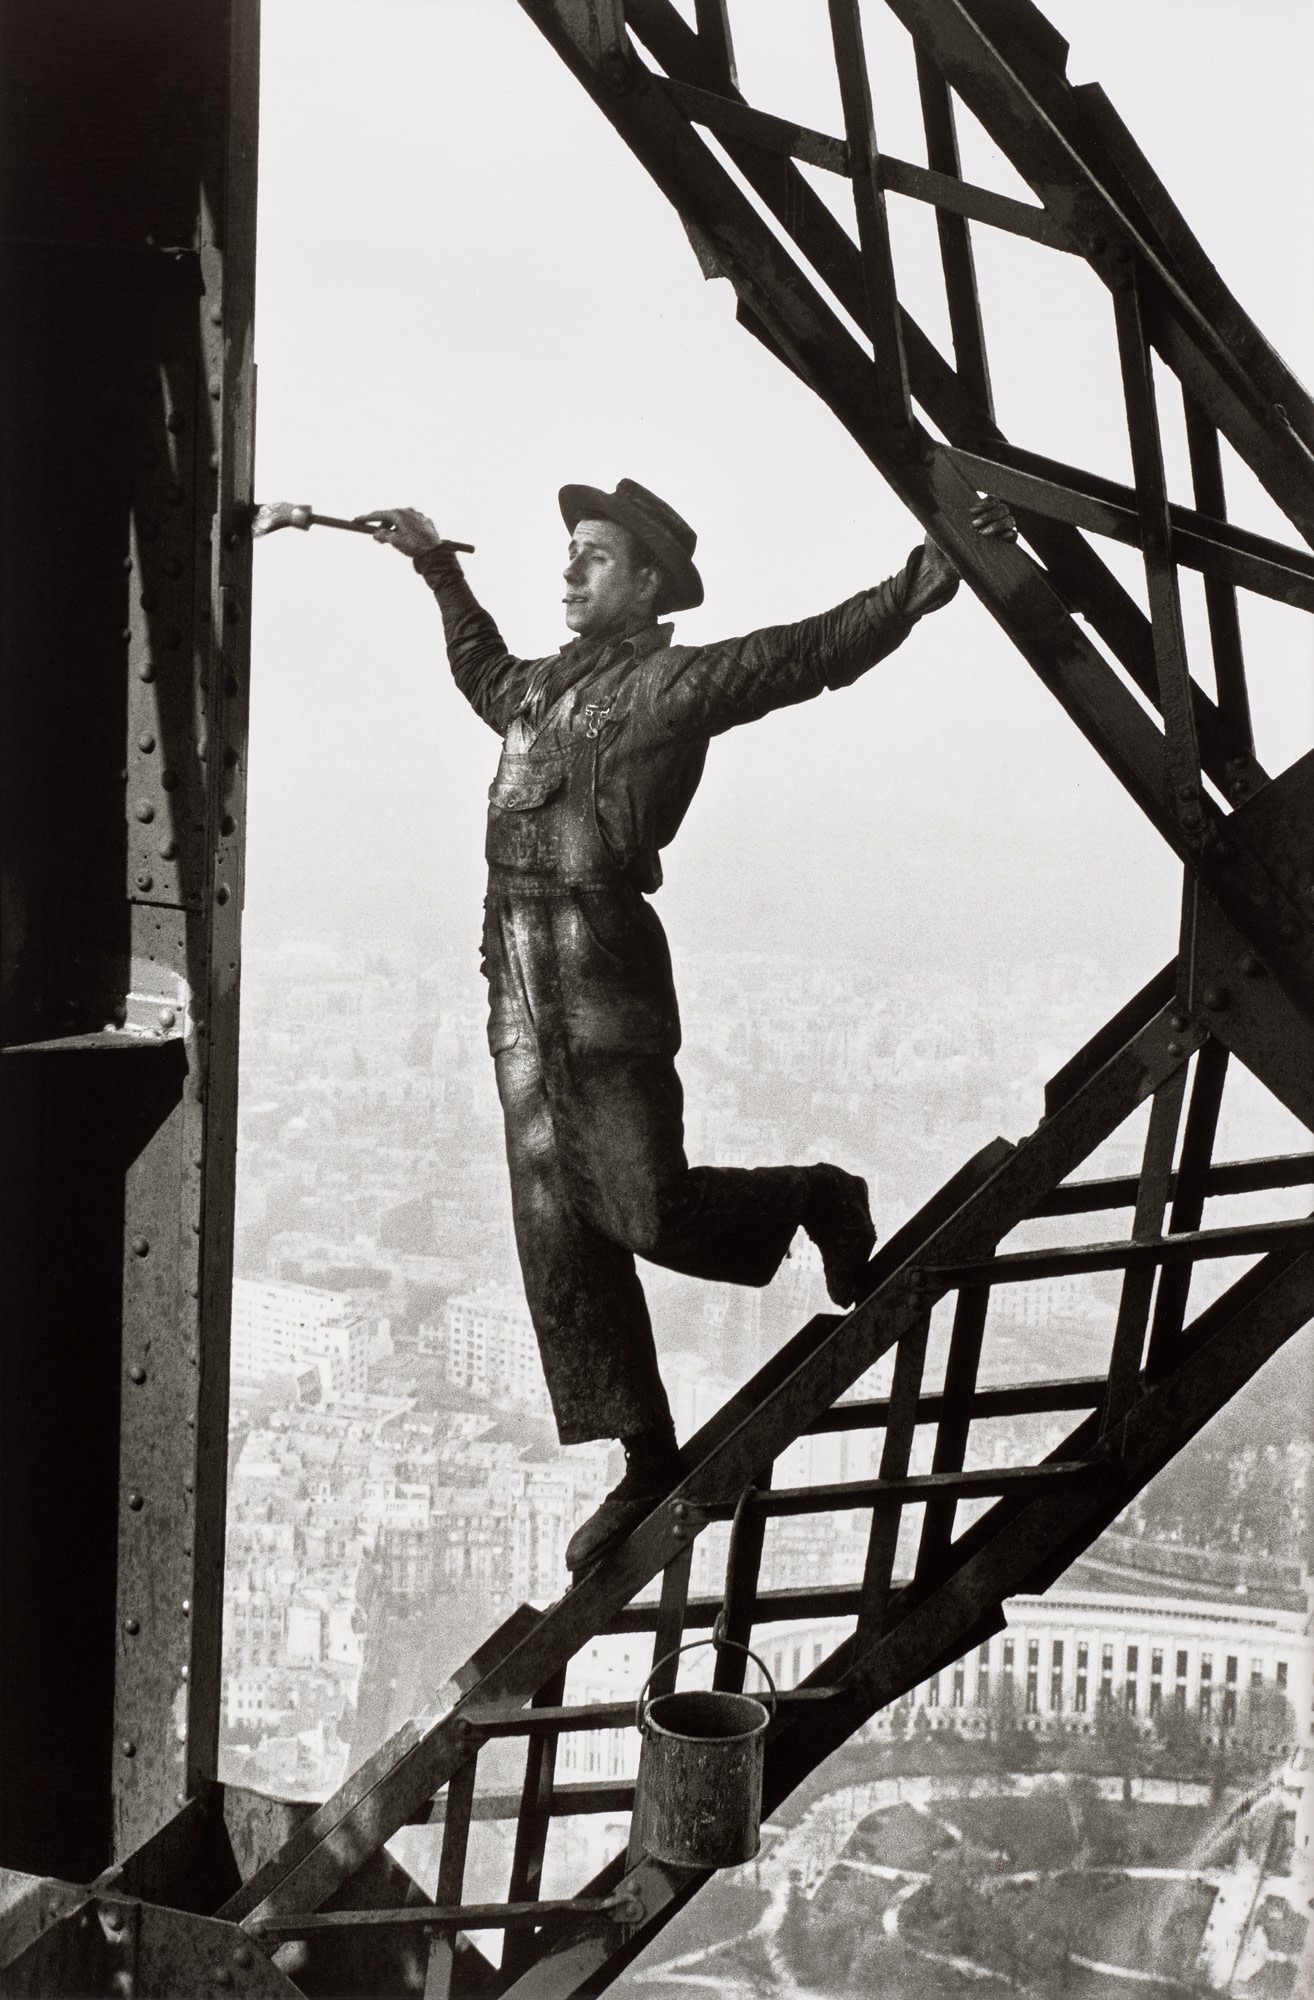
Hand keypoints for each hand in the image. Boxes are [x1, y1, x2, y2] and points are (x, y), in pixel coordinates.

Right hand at [355, 507, 441, 556]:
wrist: (435, 552)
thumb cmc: (414, 546)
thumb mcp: (395, 542)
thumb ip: (382, 536)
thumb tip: (376, 534)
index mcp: (398, 514)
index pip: (378, 514)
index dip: (366, 518)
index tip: (356, 521)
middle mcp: (408, 511)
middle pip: (389, 517)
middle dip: (382, 527)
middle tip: (378, 539)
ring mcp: (417, 515)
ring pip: (401, 520)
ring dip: (394, 529)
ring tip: (394, 541)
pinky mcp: (425, 521)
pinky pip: (411, 524)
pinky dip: (405, 530)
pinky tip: (407, 539)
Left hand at [906, 494, 1017, 616]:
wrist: (940, 567)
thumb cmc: (938, 544)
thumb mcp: (938, 525)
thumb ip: (942, 514)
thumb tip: (936, 503)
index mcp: (978, 513)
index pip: (992, 500)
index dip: (986, 502)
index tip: (971, 511)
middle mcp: (990, 522)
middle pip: (1003, 509)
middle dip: (991, 514)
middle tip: (974, 525)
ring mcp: (997, 535)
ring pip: (1010, 521)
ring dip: (999, 524)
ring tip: (983, 534)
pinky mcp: (1001, 550)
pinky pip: (1013, 538)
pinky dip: (1010, 535)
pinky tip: (1003, 537)